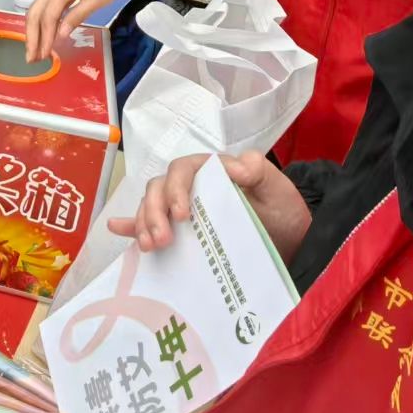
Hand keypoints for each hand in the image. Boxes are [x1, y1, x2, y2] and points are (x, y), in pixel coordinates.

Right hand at [24, 0, 132, 61]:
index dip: (44, 39)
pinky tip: (43, 32)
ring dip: (33, 30)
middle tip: (31, 58)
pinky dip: (39, 20)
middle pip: (34, 13)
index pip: (48, 18)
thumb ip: (78, 15)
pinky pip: (42, 3)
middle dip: (31, 37)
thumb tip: (61, 34)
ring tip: (35, 49)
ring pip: (35, 8)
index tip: (43, 56)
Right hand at [110, 152, 311, 263]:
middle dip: (154, 212)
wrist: (292, 239)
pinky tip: (119, 231)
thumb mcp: (276, 187)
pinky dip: (132, 225)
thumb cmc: (282, 208)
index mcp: (210, 170)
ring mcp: (183, 207)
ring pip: (152, 206)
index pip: (182, 170)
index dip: (176, 190)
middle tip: (160, 240)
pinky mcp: (180, 230)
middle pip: (160, 188)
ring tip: (148, 246)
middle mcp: (191, 186)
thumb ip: (257, 170)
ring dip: (143, 222)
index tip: (181, 216)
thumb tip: (234, 166)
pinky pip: (150, 223)